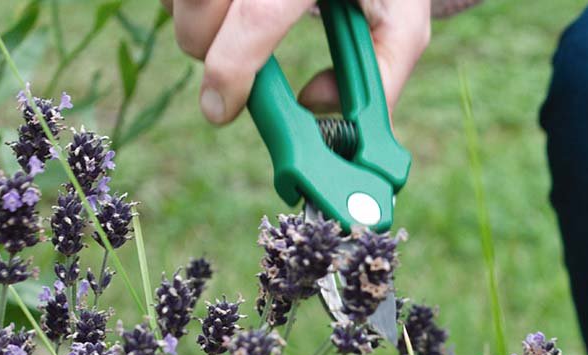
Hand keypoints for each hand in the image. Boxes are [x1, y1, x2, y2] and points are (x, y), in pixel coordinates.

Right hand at [161, 0, 431, 123]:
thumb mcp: (401, 20)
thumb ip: (379, 76)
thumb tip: (314, 106)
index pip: (258, 17)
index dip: (232, 71)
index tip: (220, 110)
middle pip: (199, 5)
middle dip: (205, 50)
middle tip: (234, 68)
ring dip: (194, 24)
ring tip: (234, 28)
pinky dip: (186, 4)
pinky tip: (223, 9)